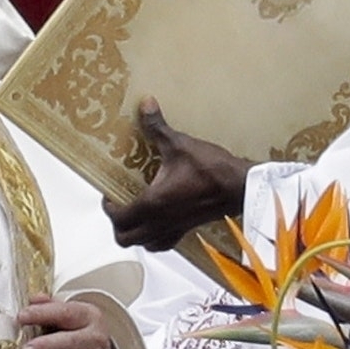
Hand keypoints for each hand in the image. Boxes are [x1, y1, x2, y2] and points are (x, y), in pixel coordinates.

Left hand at [18, 295, 112, 348]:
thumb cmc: (77, 330)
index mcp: (89, 317)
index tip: (22, 317)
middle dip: (48, 346)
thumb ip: (49, 306)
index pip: (66, 313)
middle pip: (72, 343)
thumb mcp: (67, 313)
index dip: (42, 314)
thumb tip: (34, 299)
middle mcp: (96, 340)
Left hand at [103, 98, 252, 250]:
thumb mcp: (180, 144)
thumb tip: (145, 104)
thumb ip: (157, 127)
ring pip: (144, 244)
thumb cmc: (211, 169)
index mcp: (153, 203)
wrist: (241, 186)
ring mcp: (175, 228)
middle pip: (126, 238)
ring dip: (135, 233)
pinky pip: (164, 242)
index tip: (108, 195)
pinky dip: (155, 237)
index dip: (109, 208)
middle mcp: (161, 221)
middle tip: (119, 205)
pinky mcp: (189, 230)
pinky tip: (158, 222)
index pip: (119, 218)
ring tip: (135, 213)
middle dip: (117, 225)